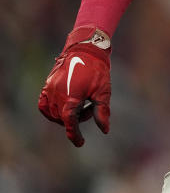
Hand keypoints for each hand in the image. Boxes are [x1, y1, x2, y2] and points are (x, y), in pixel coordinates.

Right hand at [38, 27, 111, 146]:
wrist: (86, 49)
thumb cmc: (97, 69)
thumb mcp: (103, 91)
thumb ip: (102, 111)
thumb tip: (104, 130)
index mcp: (71, 98)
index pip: (70, 123)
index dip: (74, 135)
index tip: (80, 143)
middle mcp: (57, 95)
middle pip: (63, 118)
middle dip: (77, 119)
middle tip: (90, 108)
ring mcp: (49, 90)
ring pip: (52, 113)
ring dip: (66, 115)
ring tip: (81, 104)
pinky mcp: (47, 85)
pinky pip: (43, 105)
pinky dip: (50, 110)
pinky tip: (62, 107)